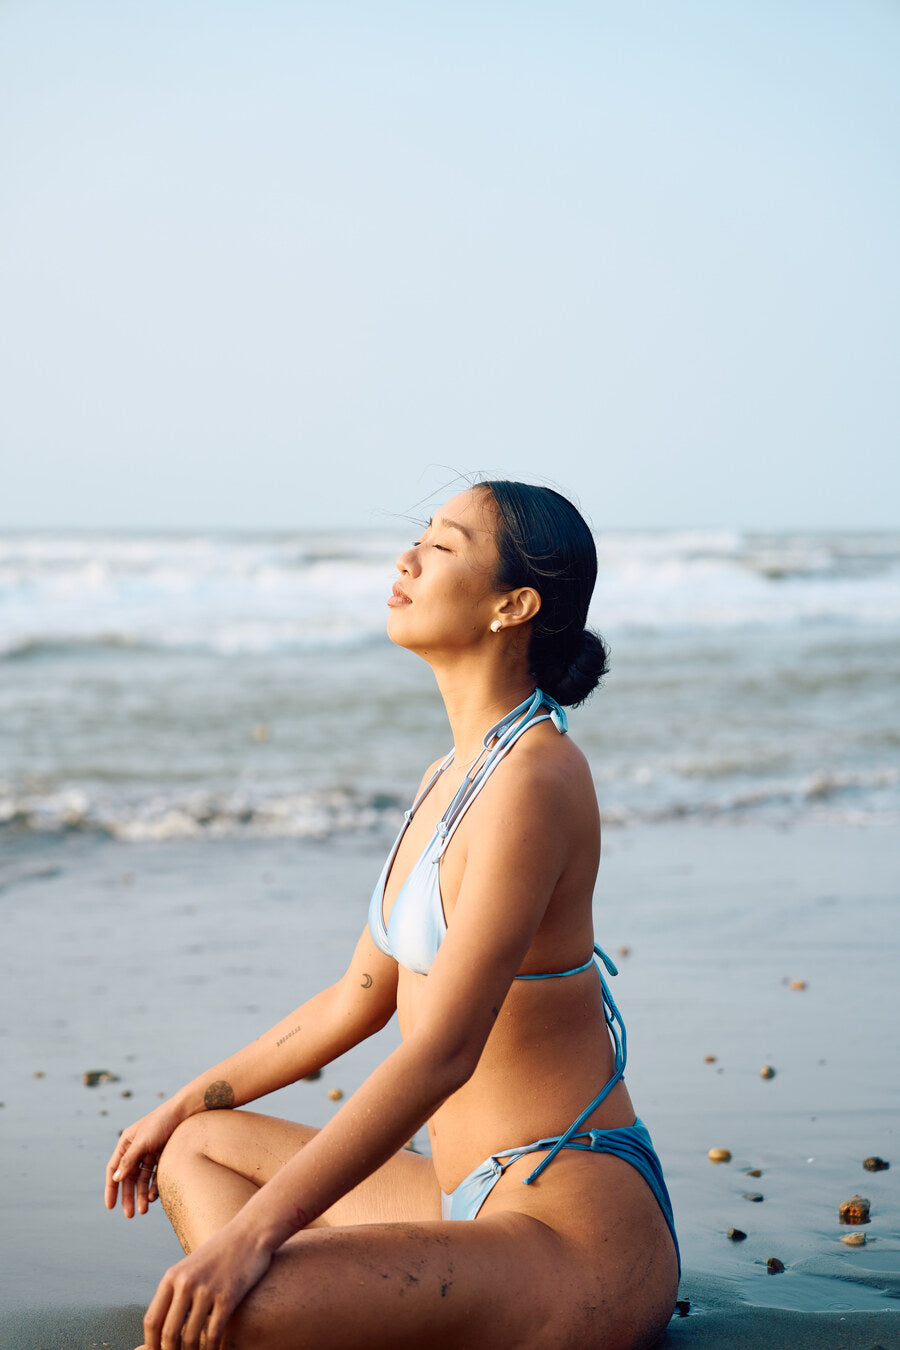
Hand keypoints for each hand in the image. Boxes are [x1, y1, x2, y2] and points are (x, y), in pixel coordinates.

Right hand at [105, 1100, 183, 1216]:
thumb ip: (129, 1159)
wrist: (188, 1111)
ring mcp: (150, 1153)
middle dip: (128, 1196)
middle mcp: (136, 1149)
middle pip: (128, 1177)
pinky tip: (155, 1198)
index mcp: (126, 1142)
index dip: (111, 1188)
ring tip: (144, 1210)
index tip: (110, 1206)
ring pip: (143, 1179)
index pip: (114, 1168)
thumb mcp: (143, 1141)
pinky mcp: (163, 1156)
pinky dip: (155, 1187)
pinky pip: (156, 1176)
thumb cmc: (163, 1122)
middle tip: (130, 1215)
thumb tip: (115, 1178)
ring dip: (142, 1195)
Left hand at [141, 1222, 272, 1349]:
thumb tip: (166, 1323)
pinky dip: (211, 1349)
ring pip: (189, 1337)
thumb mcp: (192, 1266)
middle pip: (168, 1333)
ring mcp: (206, 1289)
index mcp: (172, 1276)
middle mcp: (185, 1283)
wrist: (251, 1232)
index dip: (152, 1344)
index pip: (152, 1320)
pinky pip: (213, 1333)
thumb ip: (178, 1291)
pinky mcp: (228, 1296)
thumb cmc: (222, 1252)